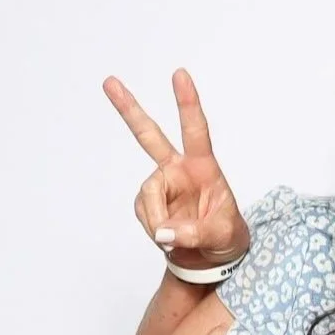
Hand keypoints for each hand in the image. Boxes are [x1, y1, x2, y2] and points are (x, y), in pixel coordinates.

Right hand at [103, 68, 248, 268]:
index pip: (196, 131)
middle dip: (129, 110)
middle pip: (149, 136)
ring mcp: (161, 186)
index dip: (188, 103)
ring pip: (148, 196)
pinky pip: (145, 216)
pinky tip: (168, 238)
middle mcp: (178, 170)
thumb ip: (196, 233)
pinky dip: (155, 231)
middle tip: (109, 82)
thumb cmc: (225, 237)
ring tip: (176, 238)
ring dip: (159, 221)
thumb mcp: (223, 235)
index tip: (180, 75)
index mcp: (203, 166)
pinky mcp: (148, 204)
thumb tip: (164, 232)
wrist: (211, 259)